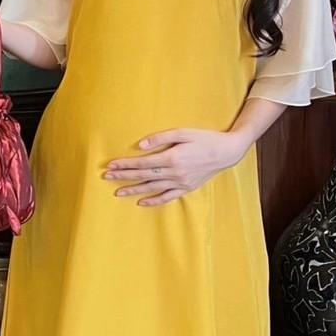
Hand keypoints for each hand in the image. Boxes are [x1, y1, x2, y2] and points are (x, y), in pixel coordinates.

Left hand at [104, 128, 251, 206]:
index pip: (143, 163)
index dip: (126, 164)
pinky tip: (142, 202)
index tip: (112, 165)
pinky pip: (167, 197)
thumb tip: (141, 145)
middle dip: (124, 176)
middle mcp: (175, 173)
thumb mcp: (184, 132)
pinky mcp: (187, 188)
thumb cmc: (206, 138)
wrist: (227, 152)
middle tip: (107, 177)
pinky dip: (154, 201)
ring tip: (118, 192)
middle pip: (144, 176)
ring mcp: (181, 182)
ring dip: (134, 190)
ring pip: (152, 188)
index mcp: (172, 158)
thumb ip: (162, 138)